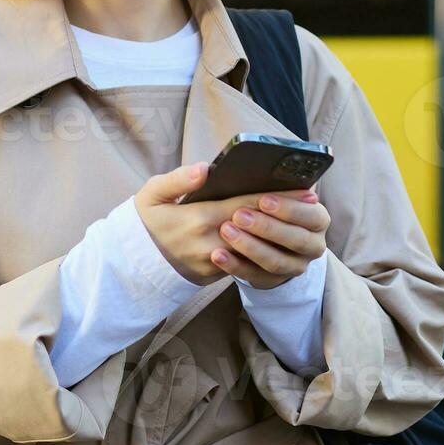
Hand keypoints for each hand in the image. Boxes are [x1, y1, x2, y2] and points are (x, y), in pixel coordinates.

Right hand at [133, 164, 323, 286]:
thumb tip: (206, 168)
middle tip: (312, 201)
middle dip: (284, 214)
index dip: (274, 198)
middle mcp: (210, 243)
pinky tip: (279, 237)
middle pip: (256, 227)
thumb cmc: (146, 221)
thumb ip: (178, 179)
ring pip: (255, 247)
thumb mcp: (152, 194)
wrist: (132, 263)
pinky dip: (263, 249)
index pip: (245, 205)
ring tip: (302, 219)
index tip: (301, 189)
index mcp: (197, 218)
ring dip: (279, 234)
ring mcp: (213, 263)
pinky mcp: (213, 275)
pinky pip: (243, 262)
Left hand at [213, 188, 327, 289]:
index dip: (290, 208)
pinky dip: (236, 266)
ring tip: (226, 231)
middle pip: (296, 239)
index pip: (312, 215)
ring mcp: (295, 265)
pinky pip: (256, 276)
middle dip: (268, 228)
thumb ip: (253, 178)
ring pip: (276, 261)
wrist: (264, 235)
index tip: (264, 200)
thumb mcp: (268, 189)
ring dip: (251, 247)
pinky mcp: (274, 280)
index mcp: (317, 218)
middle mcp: (312, 244)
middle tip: (240, 216)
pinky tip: (218, 255)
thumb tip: (208, 169)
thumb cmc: (266, 205)